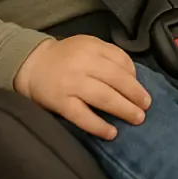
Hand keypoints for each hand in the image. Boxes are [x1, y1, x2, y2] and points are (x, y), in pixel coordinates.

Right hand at [13, 36, 151, 139]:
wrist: (31, 64)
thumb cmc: (65, 57)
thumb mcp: (87, 46)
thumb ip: (108, 56)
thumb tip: (133, 78)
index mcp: (91, 47)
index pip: (120, 60)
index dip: (134, 76)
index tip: (139, 89)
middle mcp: (82, 63)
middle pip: (116, 79)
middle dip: (135, 94)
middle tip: (146, 106)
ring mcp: (71, 84)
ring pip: (104, 97)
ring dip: (124, 109)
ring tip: (137, 118)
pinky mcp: (60, 102)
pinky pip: (82, 116)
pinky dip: (99, 126)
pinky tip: (112, 133)